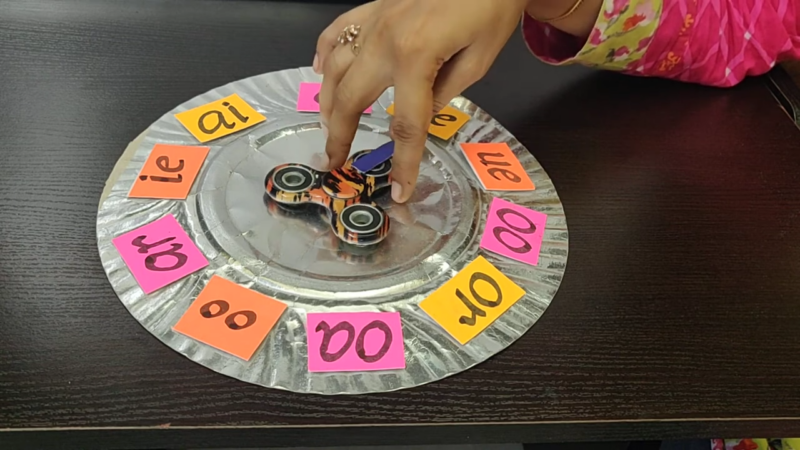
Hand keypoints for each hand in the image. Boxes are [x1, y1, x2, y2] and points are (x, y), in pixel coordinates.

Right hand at [313, 0, 528, 202]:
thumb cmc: (492, 6)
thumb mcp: (480, 58)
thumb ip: (445, 92)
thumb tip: (421, 116)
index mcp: (416, 58)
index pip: (406, 125)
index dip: (403, 163)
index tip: (399, 192)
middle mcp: (385, 41)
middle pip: (353, 99)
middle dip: (340, 135)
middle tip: (332, 162)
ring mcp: (374, 21)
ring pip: (335, 68)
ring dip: (327, 102)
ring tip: (327, 128)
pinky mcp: (374, 7)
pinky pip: (337, 31)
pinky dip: (324, 54)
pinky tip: (320, 73)